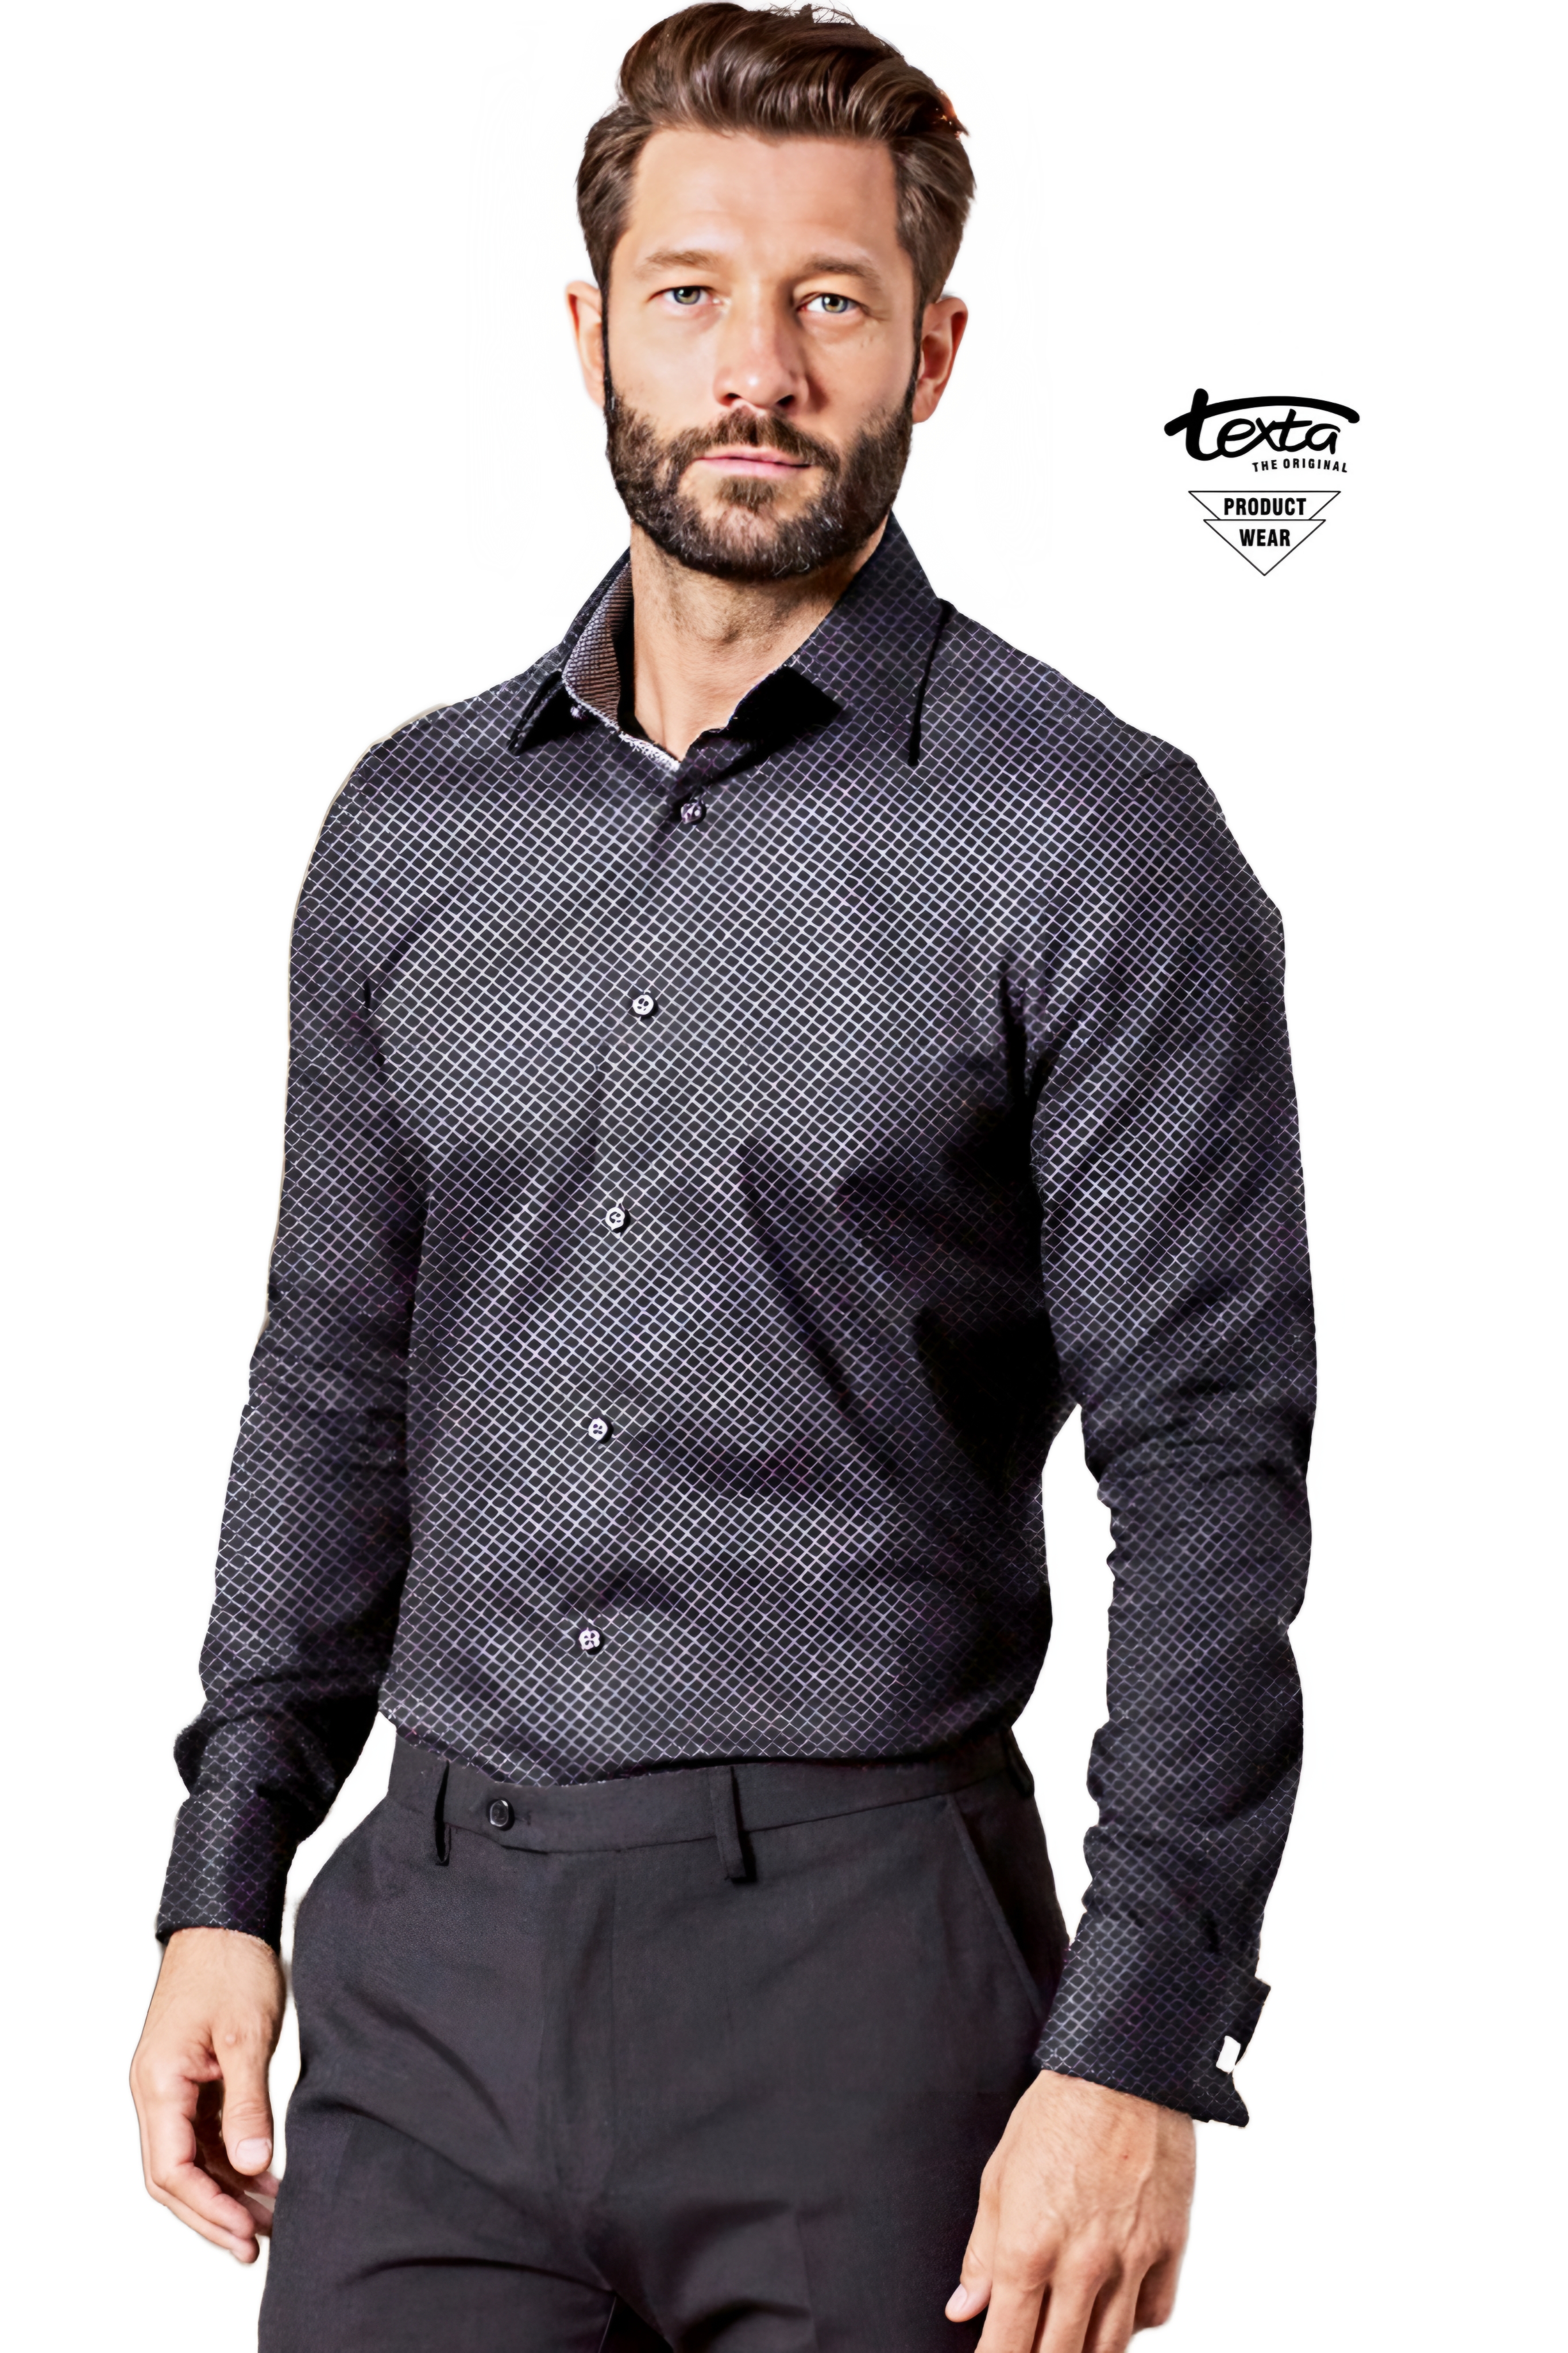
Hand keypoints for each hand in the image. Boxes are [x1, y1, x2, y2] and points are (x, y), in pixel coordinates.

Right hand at [130, 1925, 286, 2262]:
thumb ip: (248, 2102)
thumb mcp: (245, 2034)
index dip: (207, 2208)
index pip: (170, 2169)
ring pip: (192, 2158)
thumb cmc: (231, 1965)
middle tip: (256, 2245)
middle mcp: (157, 2091)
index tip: (244, 2232)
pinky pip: (206, 2134)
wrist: (227, 1920)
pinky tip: (266, 2178)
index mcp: (158, 2083)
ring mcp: (175, 2085)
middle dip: (214, 2214)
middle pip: (175, 2175)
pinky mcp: (196, 2077)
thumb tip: (252, 2166)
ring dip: (227, 2191)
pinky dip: (233, 2160)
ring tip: (270, 2222)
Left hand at [947, 2070, 1194, 2351]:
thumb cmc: (1056, 2114)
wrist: (1123, 2069)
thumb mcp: (999, 2177)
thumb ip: (982, 2252)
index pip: (1008, 2343)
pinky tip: (1115, 2314)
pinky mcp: (1169, 2247)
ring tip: (1068, 2343)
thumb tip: (964, 2308)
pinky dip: (1133, 2325)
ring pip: (1110, 2349)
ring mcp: (1131, 2260)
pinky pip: (1154, 2314)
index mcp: (1030, 2248)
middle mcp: (1082, 2265)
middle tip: (1028, 2350)